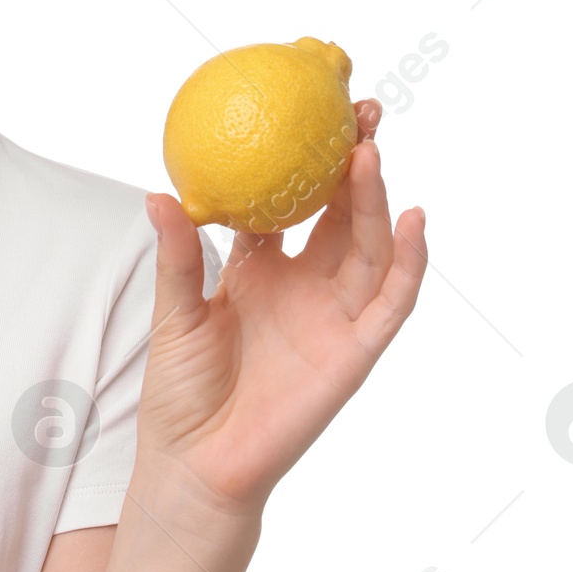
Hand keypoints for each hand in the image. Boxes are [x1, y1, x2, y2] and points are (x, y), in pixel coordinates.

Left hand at [135, 99, 427, 517]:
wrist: (196, 462)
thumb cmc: (181, 390)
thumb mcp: (175, 311)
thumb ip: (178, 255)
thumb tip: (159, 193)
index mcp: (259, 269)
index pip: (289, 202)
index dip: (301, 158)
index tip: (306, 109)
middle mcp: (303, 285)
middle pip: (341, 212)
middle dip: (354, 161)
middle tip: (359, 109)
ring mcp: (333, 316)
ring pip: (369, 245)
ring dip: (375, 199)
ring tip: (369, 151)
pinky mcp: (355, 351)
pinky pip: (392, 301)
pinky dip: (409, 261)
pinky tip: (414, 220)